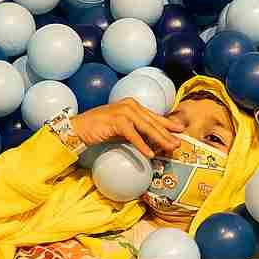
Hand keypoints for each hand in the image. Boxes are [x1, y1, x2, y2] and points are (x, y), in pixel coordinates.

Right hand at [70, 98, 184, 157]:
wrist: (79, 128)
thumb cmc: (100, 129)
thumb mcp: (122, 129)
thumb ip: (136, 131)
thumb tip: (152, 142)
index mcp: (132, 105)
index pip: (153, 116)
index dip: (167, 124)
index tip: (180, 130)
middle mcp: (130, 105)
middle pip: (152, 122)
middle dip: (167, 134)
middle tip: (178, 143)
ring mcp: (123, 111)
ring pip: (146, 127)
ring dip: (159, 139)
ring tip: (169, 148)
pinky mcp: (116, 120)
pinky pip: (133, 135)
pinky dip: (142, 145)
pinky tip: (149, 154)